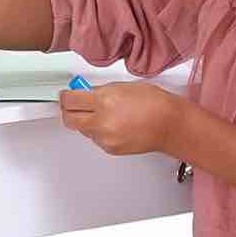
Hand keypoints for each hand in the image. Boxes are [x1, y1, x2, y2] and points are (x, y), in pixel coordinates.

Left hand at [57, 81, 182, 155]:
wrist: (170, 125)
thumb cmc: (154, 103)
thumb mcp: (122, 87)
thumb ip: (100, 91)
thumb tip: (85, 94)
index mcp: (104, 101)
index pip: (70, 100)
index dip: (65, 97)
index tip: (66, 95)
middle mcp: (101, 121)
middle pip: (69, 119)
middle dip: (68, 111)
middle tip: (73, 105)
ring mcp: (105, 137)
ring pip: (83, 130)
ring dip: (86, 121)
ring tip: (105, 114)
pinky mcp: (109, 149)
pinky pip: (96, 139)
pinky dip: (99, 132)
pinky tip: (115, 124)